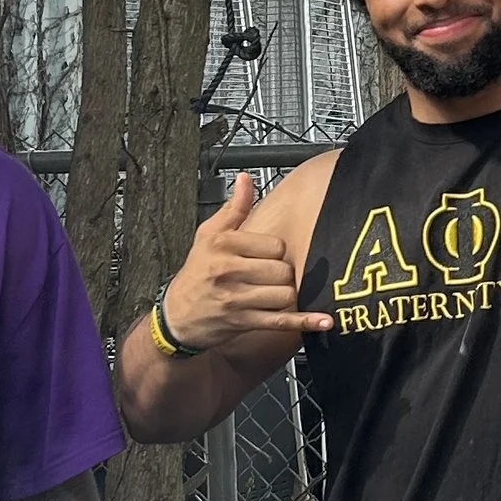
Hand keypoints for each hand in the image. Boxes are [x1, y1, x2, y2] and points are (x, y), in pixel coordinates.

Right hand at [162, 174, 333, 353]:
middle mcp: (228, 270)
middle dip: (282, 274)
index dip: (275, 251)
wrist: (176, 316)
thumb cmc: (196, 272)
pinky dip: (305, 321)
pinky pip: (281, 321)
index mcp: (223, 245)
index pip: (275, 245)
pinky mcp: (243, 322)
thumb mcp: (208, 235)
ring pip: (285, 294)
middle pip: (283, 270)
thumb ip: (234, 208)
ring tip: (271, 294)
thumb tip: (245, 179)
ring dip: (285, 295)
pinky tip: (323, 321)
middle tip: (267, 276)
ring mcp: (236, 299)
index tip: (264, 256)